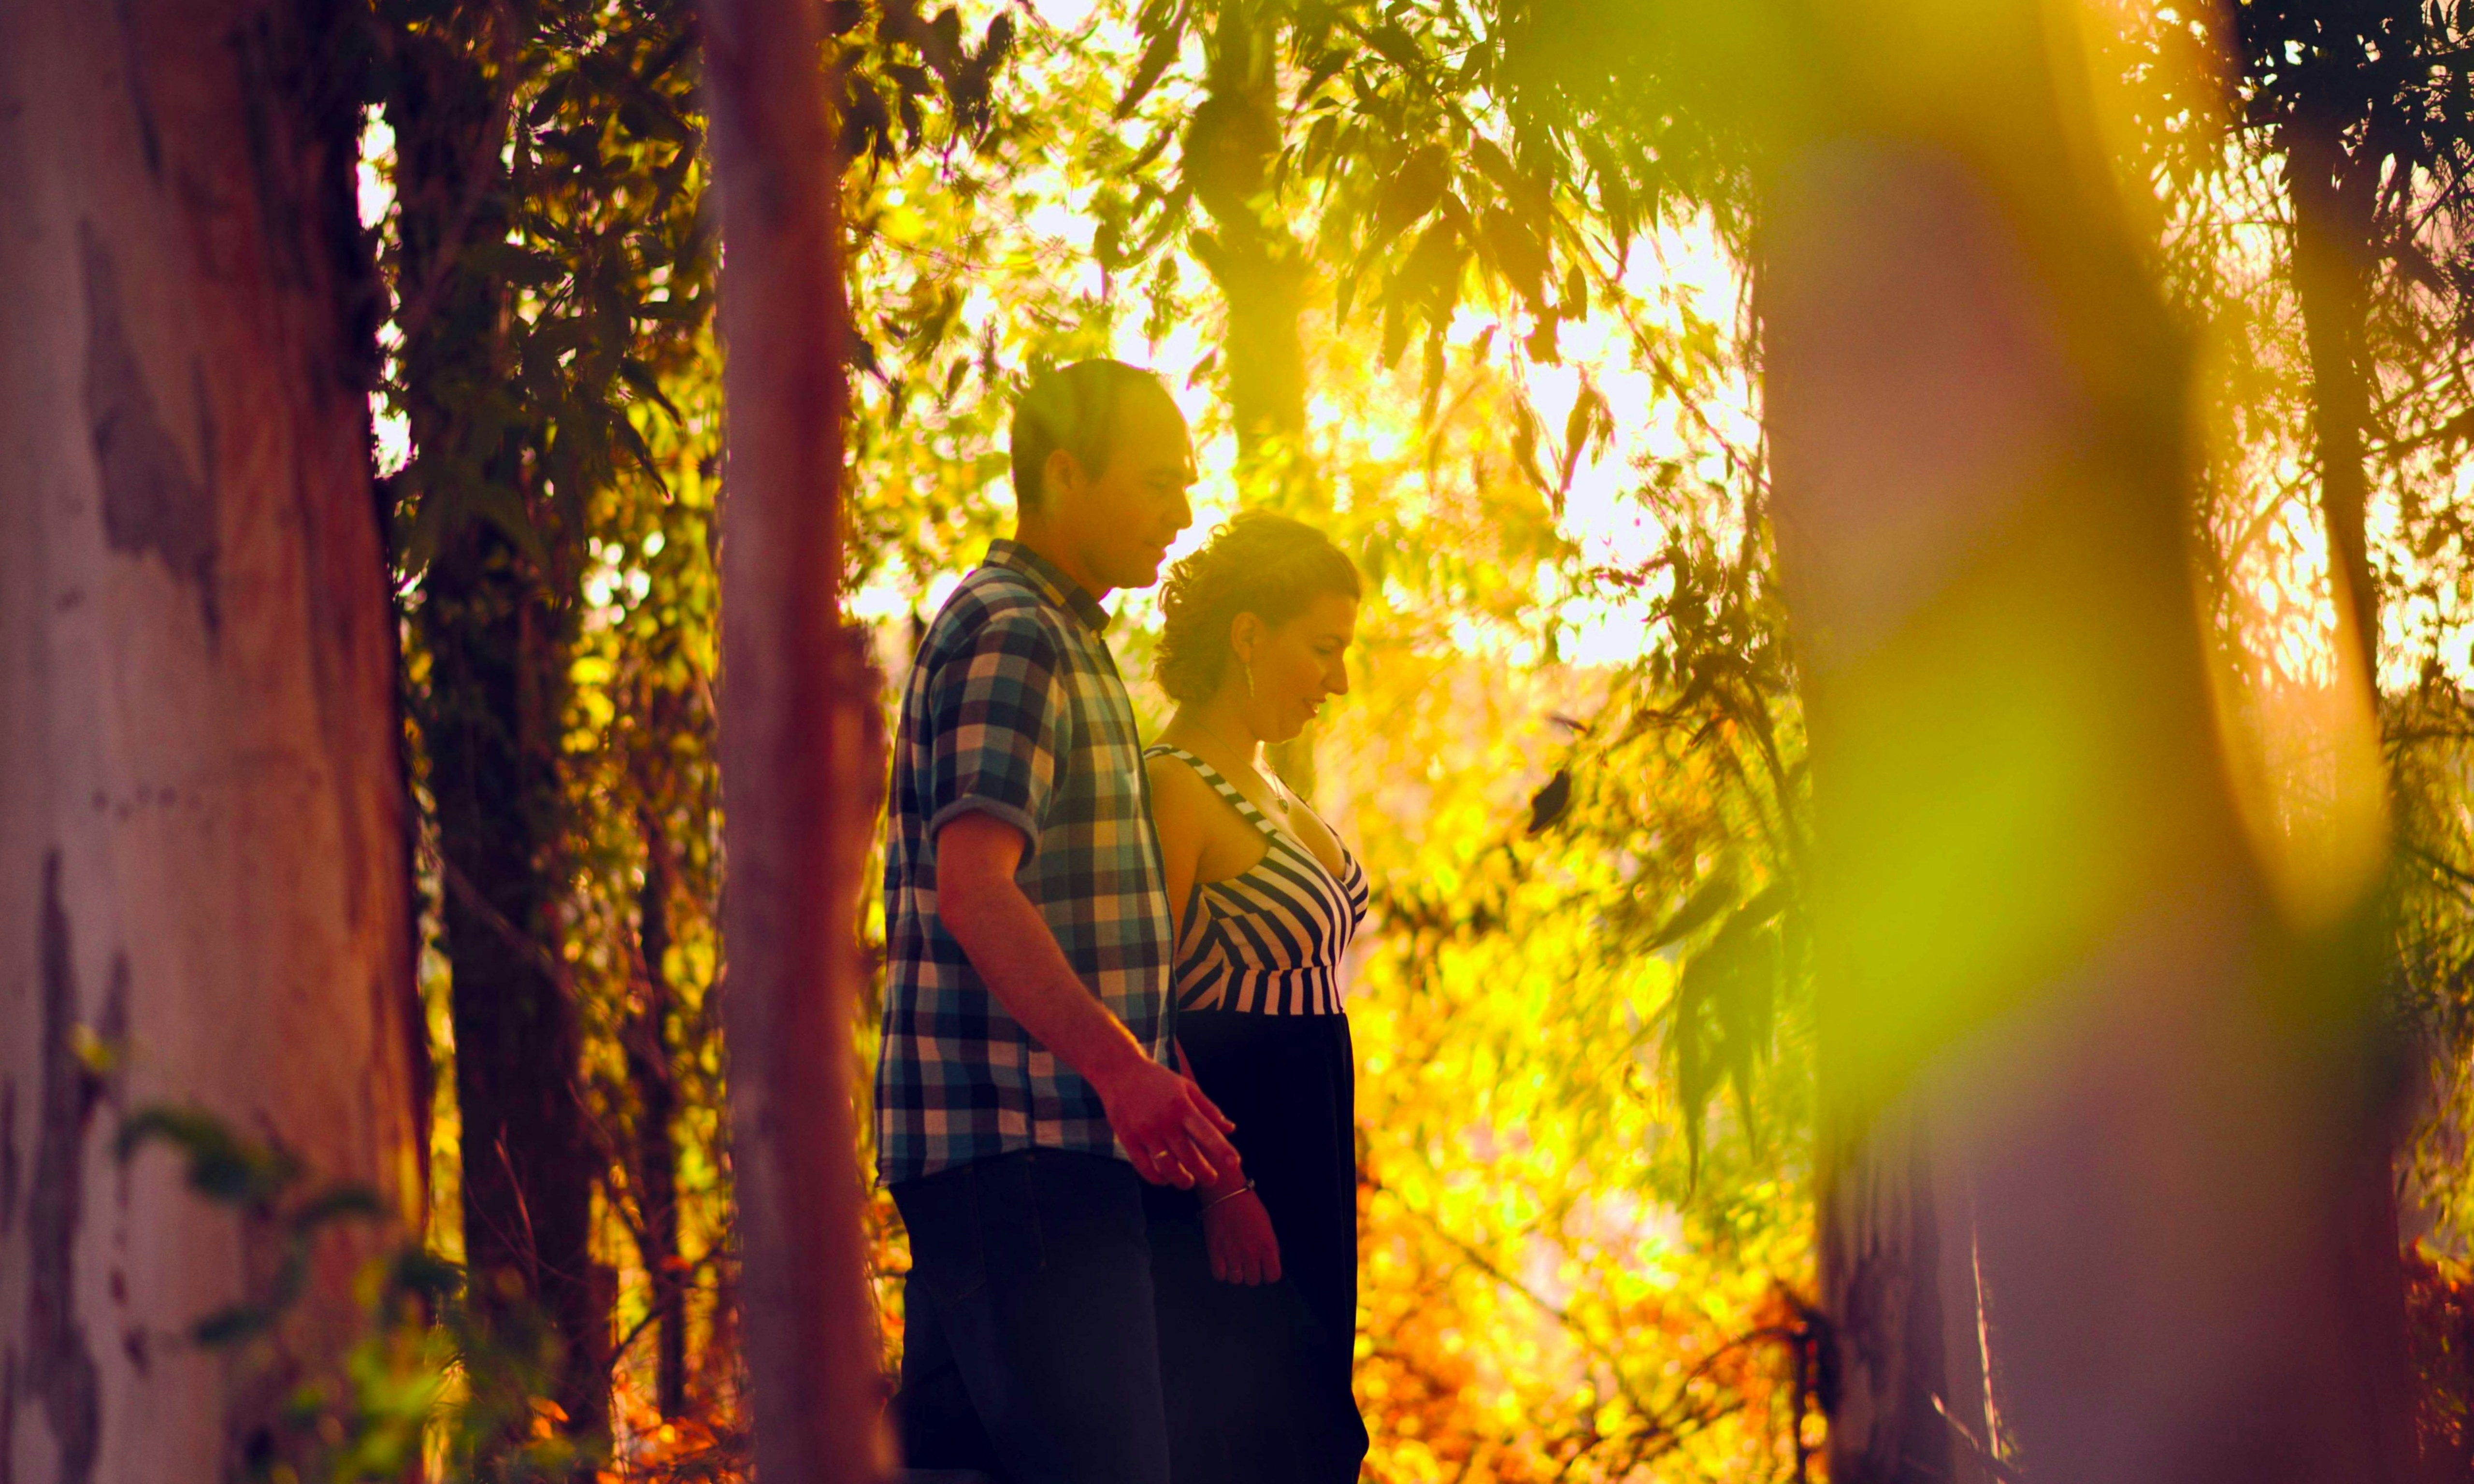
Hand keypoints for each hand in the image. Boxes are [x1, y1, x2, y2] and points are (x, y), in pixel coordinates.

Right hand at [1092, 1055, 1239, 1188]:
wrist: (1119, 1071)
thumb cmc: (1158, 1080)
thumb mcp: (1187, 1087)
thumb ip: (1209, 1109)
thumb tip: (1230, 1129)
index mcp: (1182, 1106)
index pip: (1207, 1132)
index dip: (1222, 1149)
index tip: (1235, 1164)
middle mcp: (1164, 1120)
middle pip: (1188, 1156)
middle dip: (1204, 1173)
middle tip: (1212, 1179)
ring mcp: (1144, 1131)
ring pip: (1167, 1166)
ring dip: (1181, 1179)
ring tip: (1189, 1181)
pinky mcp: (1127, 1138)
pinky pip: (1144, 1167)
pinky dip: (1157, 1178)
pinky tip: (1165, 1179)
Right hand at [1203, 1186, 1280, 1284]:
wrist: (1226, 1193)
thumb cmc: (1248, 1207)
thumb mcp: (1267, 1227)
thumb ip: (1268, 1247)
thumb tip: (1267, 1265)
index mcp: (1268, 1245)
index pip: (1273, 1276)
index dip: (1268, 1274)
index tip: (1264, 1269)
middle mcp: (1252, 1252)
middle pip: (1253, 1280)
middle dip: (1251, 1273)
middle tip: (1246, 1262)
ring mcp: (1232, 1253)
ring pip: (1236, 1280)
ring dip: (1235, 1273)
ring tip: (1233, 1260)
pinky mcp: (1215, 1251)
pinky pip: (1219, 1275)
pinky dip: (1221, 1271)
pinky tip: (1222, 1261)